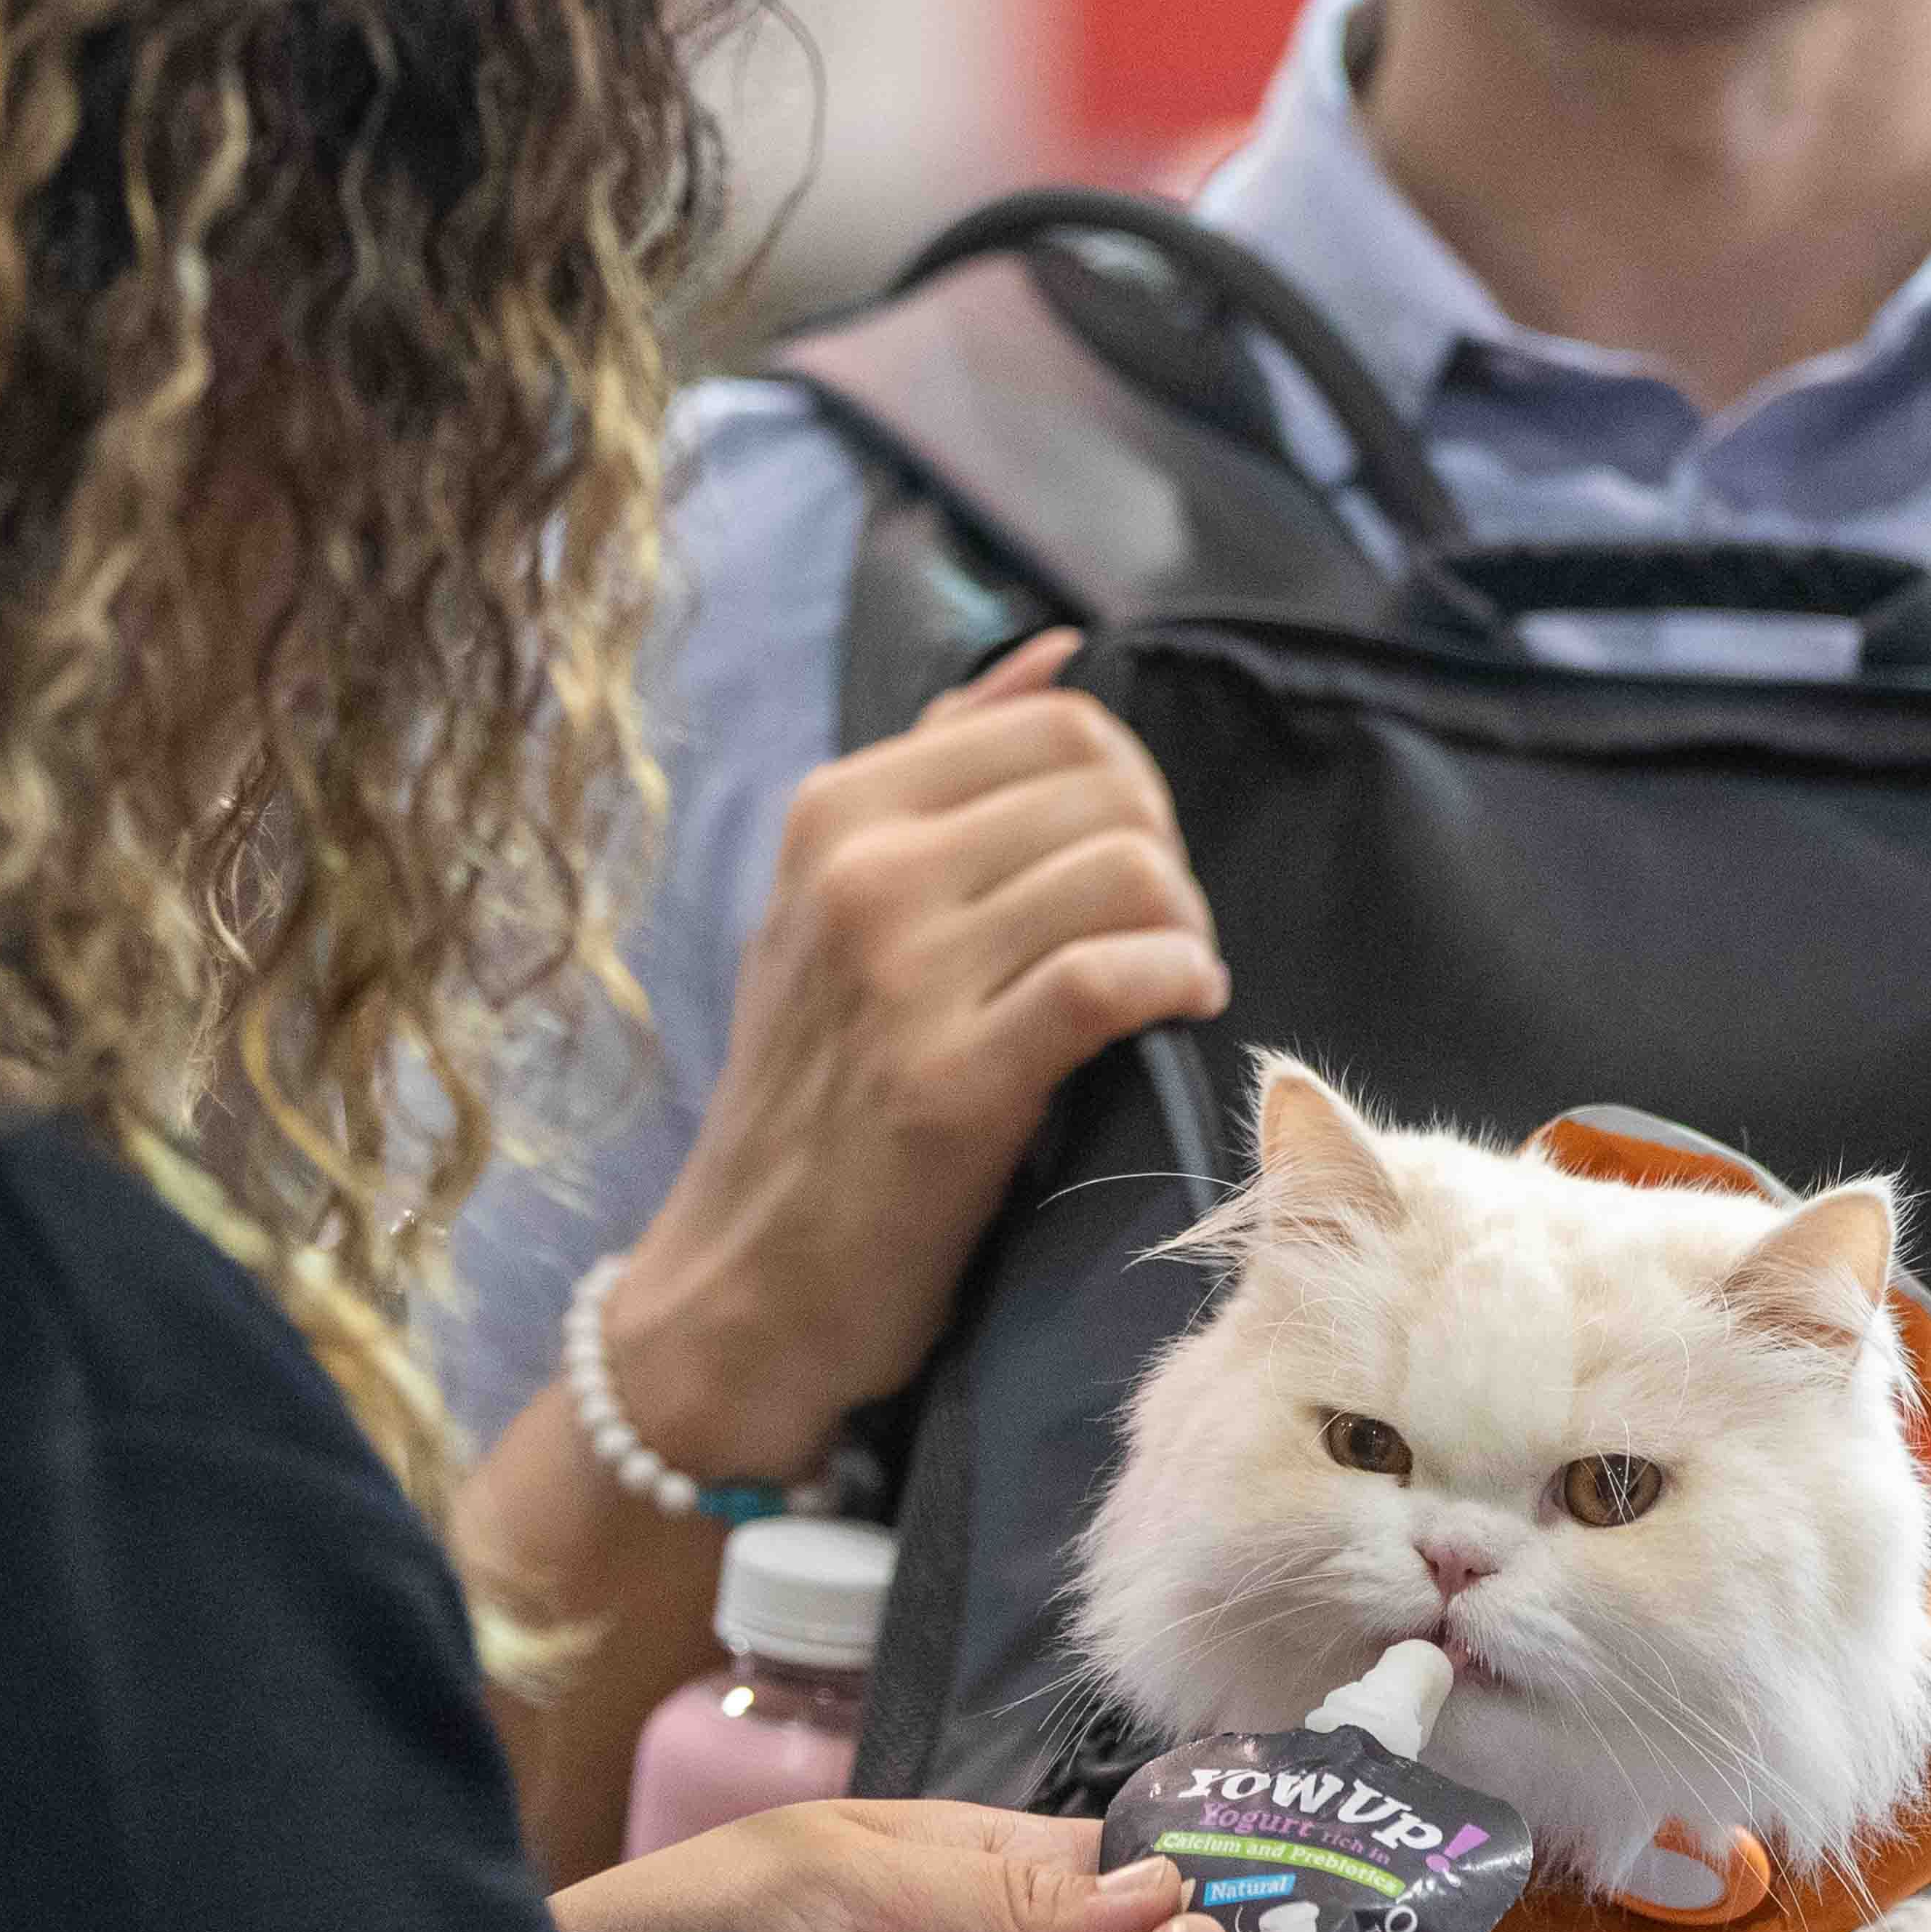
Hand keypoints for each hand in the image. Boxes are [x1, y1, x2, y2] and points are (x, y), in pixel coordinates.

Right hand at [610, 633, 1224, 1488]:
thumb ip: (940, 768)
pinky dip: (1176, 982)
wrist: (745, 1282)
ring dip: (1185, 928)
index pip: (1059, 727)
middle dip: (1166, 859)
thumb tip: (1054, 649)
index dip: (1131, 793)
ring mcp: (900, 976)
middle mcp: (861, 874)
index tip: (1125, 872)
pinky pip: (1115, 977)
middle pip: (1108, 793)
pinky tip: (1179, 1011)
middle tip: (1157, 936)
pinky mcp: (952, 1081)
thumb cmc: (813, 1091)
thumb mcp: (832, 902)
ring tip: (1169, 981)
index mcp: (836, 811)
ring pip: (1128, 874)